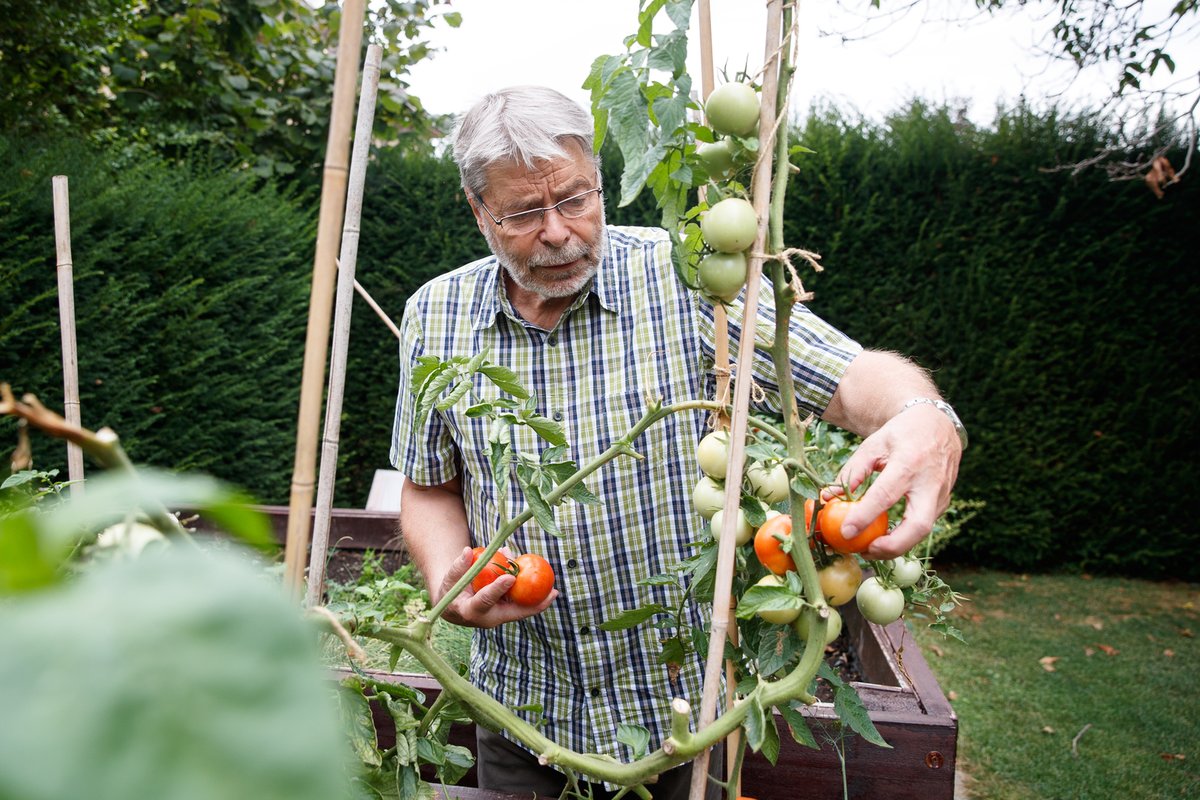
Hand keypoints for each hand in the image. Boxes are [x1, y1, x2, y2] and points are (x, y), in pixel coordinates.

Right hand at [435, 546, 557, 627]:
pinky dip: (532, 596)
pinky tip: (546, 587)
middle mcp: (488, 618)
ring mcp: (498, 617)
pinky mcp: (504, 613)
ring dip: (537, 599)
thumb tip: (467, 550)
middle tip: (552, 593)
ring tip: (554, 590)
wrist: (452, 608)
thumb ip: (458, 566)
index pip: (485, 600)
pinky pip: (520, 605)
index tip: (509, 577)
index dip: (497, 589)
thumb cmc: (450, 591)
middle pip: (513, 613)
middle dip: (534, 606)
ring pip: (520, 608)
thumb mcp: (450, 579)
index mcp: (470, 611)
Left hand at [830, 403, 961, 558]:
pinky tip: (884, 538)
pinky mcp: (944, 503)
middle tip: (865, 551)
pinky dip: (904, 536)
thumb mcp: (872, 445)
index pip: (885, 495)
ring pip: (923, 531)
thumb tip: (828, 497)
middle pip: (917, 525)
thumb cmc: (900, 434)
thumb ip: (852, 473)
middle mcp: (930, 482)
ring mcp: (942, 494)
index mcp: (909, 462)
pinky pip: (924, 525)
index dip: (865, 517)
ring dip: (896, 546)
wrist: (937, 425)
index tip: (846, 533)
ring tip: (869, 548)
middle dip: (892, 546)